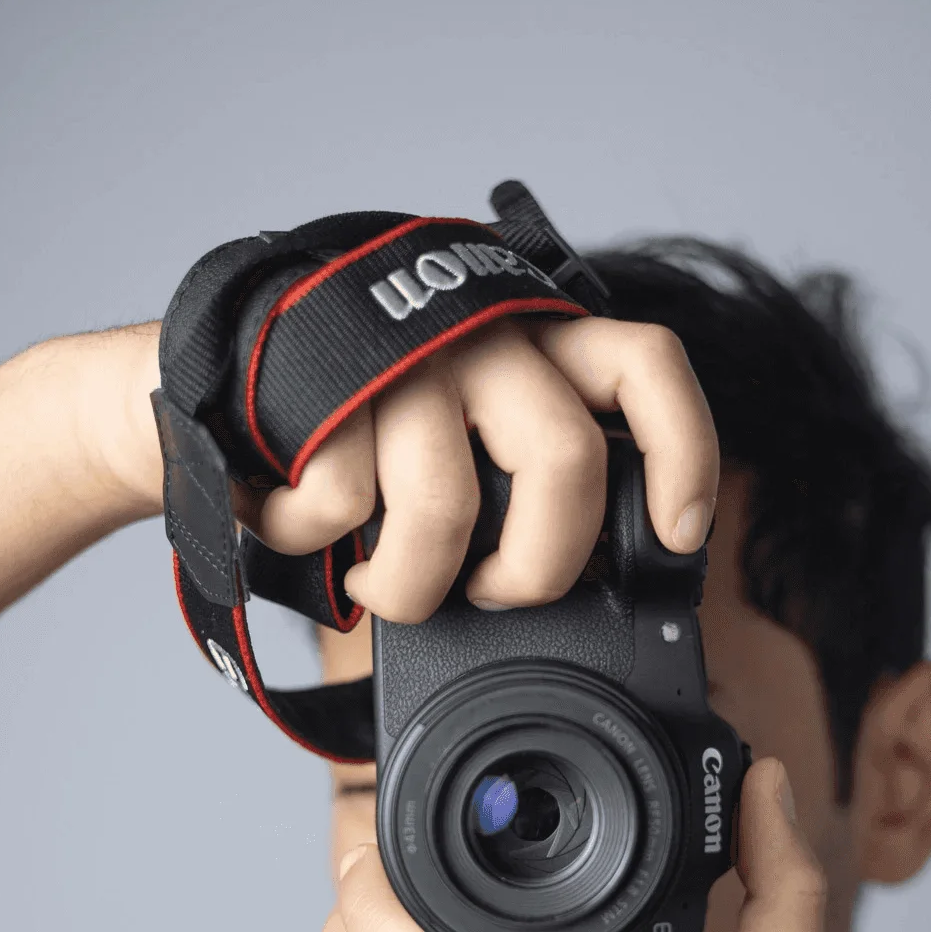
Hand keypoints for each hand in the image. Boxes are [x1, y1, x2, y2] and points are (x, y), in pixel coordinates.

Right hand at [234, 316, 718, 620]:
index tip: (679, 536)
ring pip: (448, 506)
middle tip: (496, 595)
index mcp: (543, 340)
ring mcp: (408, 359)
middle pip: (564, 461)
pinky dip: (318, 546)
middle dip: (538, 566)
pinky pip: (344, 504)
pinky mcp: (326, 385)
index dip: (683, 453)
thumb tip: (599, 570)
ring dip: (415, 587)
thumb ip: (533, 462)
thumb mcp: (479, 414)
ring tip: (389, 589)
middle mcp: (489, 336)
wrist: (247, 345)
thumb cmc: (384, 405)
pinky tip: (309, 536)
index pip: (647, 366)